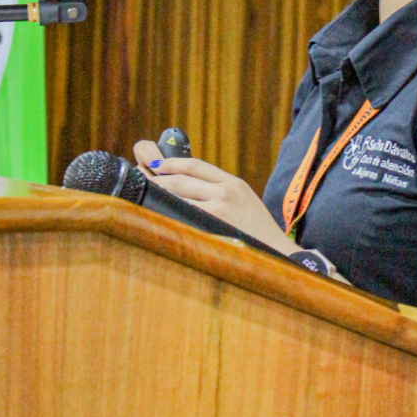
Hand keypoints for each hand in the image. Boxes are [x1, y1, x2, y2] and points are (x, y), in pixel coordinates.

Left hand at [132, 140, 297, 256]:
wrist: (277, 252)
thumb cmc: (256, 233)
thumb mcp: (244, 203)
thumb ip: (221, 193)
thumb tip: (187, 189)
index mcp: (234, 183)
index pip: (196, 165)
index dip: (171, 163)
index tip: (155, 166)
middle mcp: (226, 190)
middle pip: (182, 178)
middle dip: (157, 177)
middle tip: (139, 178)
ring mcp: (220, 206)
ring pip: (178, 193)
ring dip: (157, 193)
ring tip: (141, 194)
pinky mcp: (214, 222)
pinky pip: (182, 212)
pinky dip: (166, 210)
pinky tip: (154, 212)